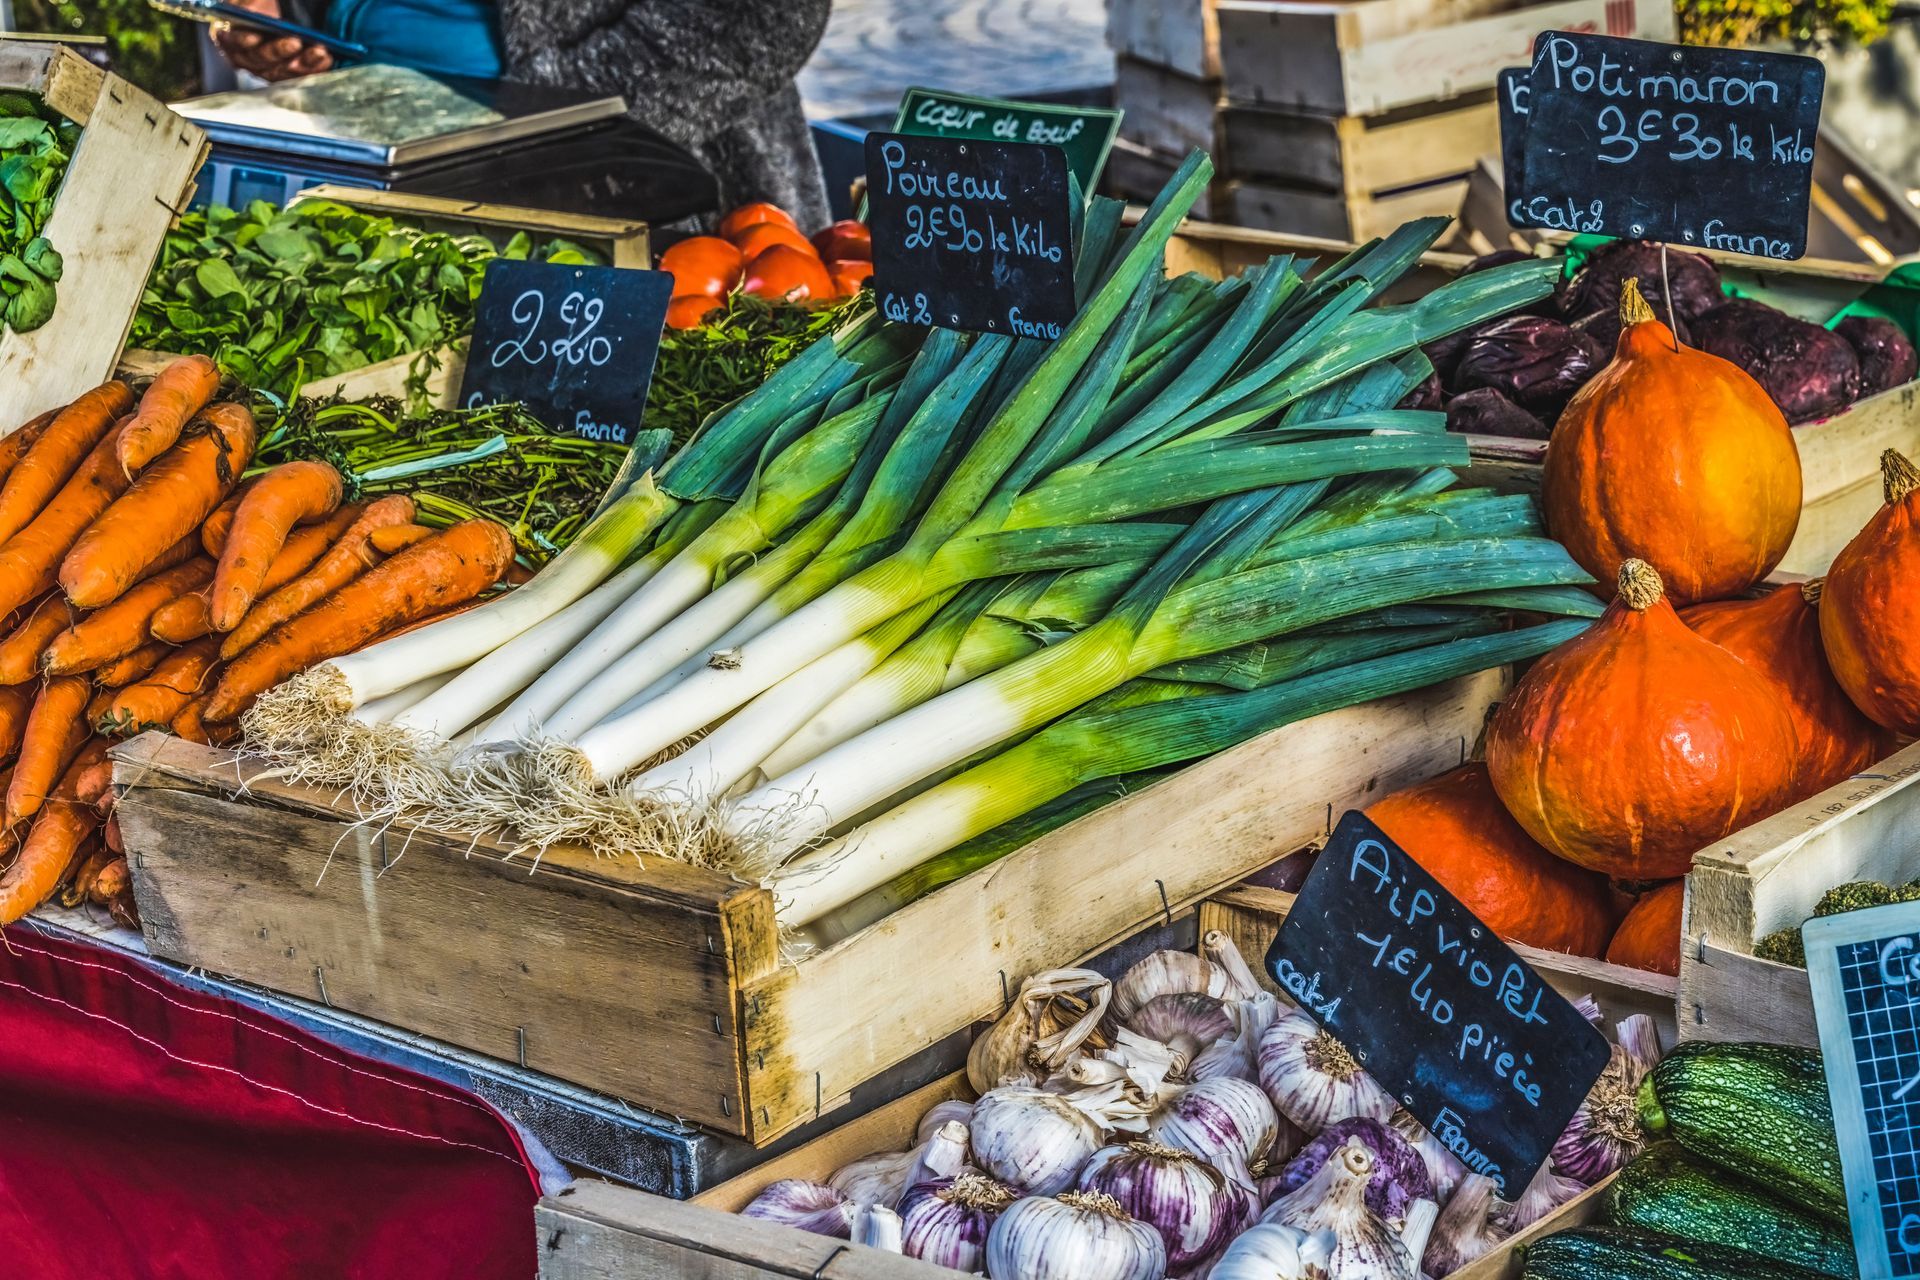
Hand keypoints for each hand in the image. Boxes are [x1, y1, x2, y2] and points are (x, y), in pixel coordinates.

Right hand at [212, 0, 332, 81]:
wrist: (284, 13)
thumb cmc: (264, 5)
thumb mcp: (256, 2)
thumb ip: (250, 5)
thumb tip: (252, 12)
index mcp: (231, 33)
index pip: (233, 41)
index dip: (241, 40)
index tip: (253, 37)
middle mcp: (246, 55)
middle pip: (260, 59)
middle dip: (278, 50)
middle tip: (295, 41)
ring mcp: (267, 68)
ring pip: (282, 71)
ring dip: (302, 62)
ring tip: (319, 51)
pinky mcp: (288, 75)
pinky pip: (300, 76)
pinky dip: (314, 68)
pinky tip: (325, 59)